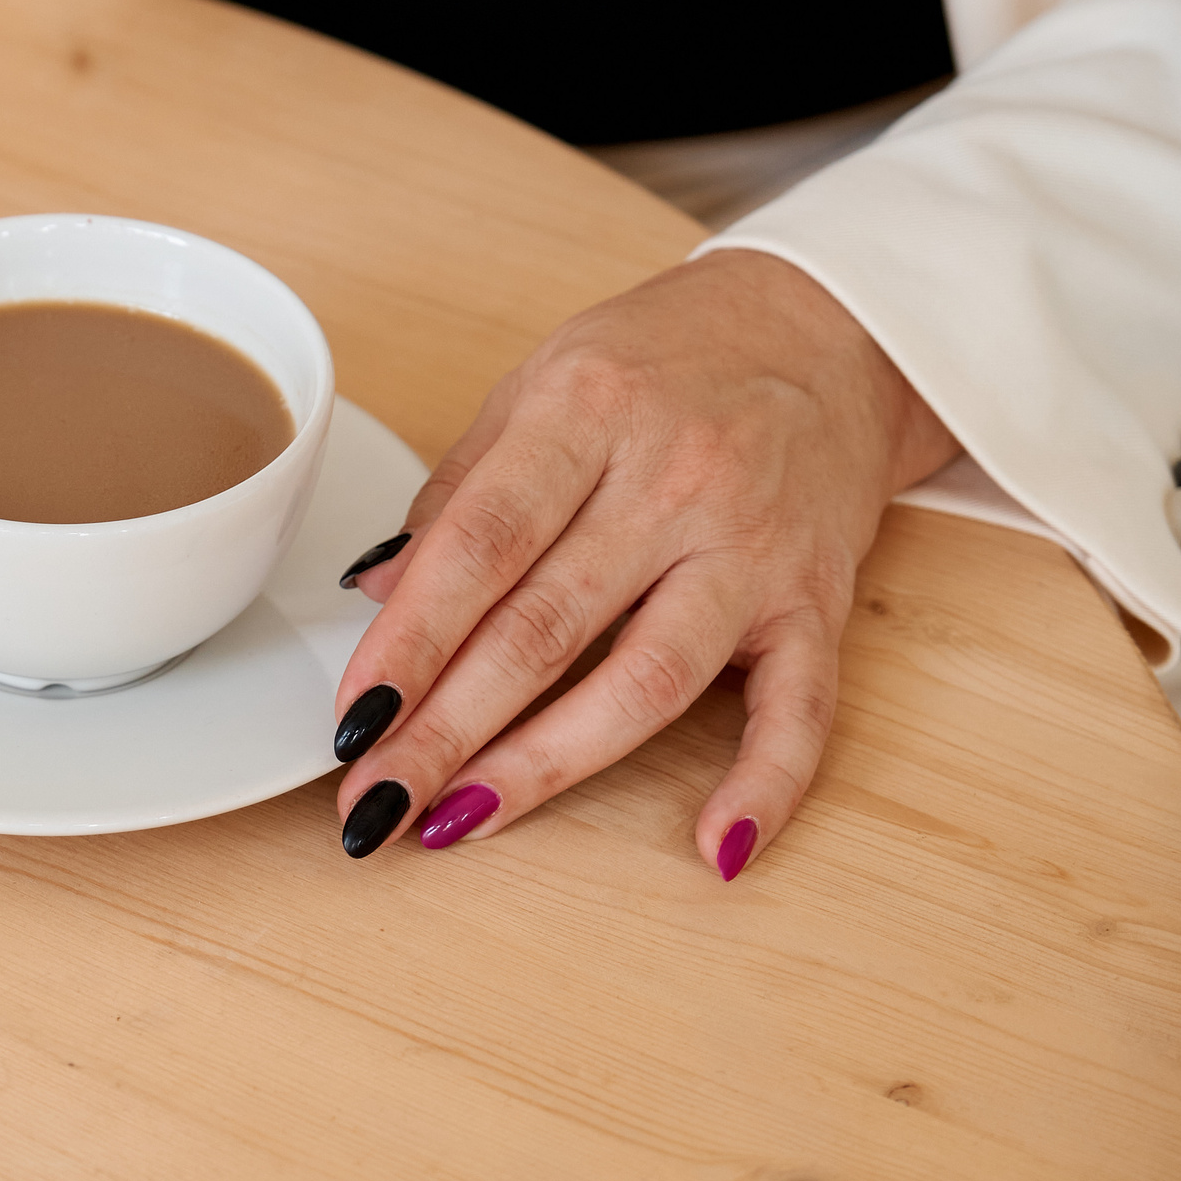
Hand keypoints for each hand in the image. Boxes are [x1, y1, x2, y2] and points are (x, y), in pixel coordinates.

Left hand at [327, 249, 959, 874]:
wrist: (828, 329)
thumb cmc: (664, 362)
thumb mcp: (543, 386)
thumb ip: (461, 492)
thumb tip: (373, 592)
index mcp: (588, 413)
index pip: (480, 545)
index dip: (408, 641)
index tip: (351, 716)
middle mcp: (676, 481)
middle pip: (545, 627)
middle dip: (447, 727)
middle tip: (373, 798)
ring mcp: (755, 548)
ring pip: (648, 678)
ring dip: (550, 764)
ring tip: (463, 819)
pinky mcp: (820, 602)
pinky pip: (802, 708)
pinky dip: (766, 784)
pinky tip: (714, 851)